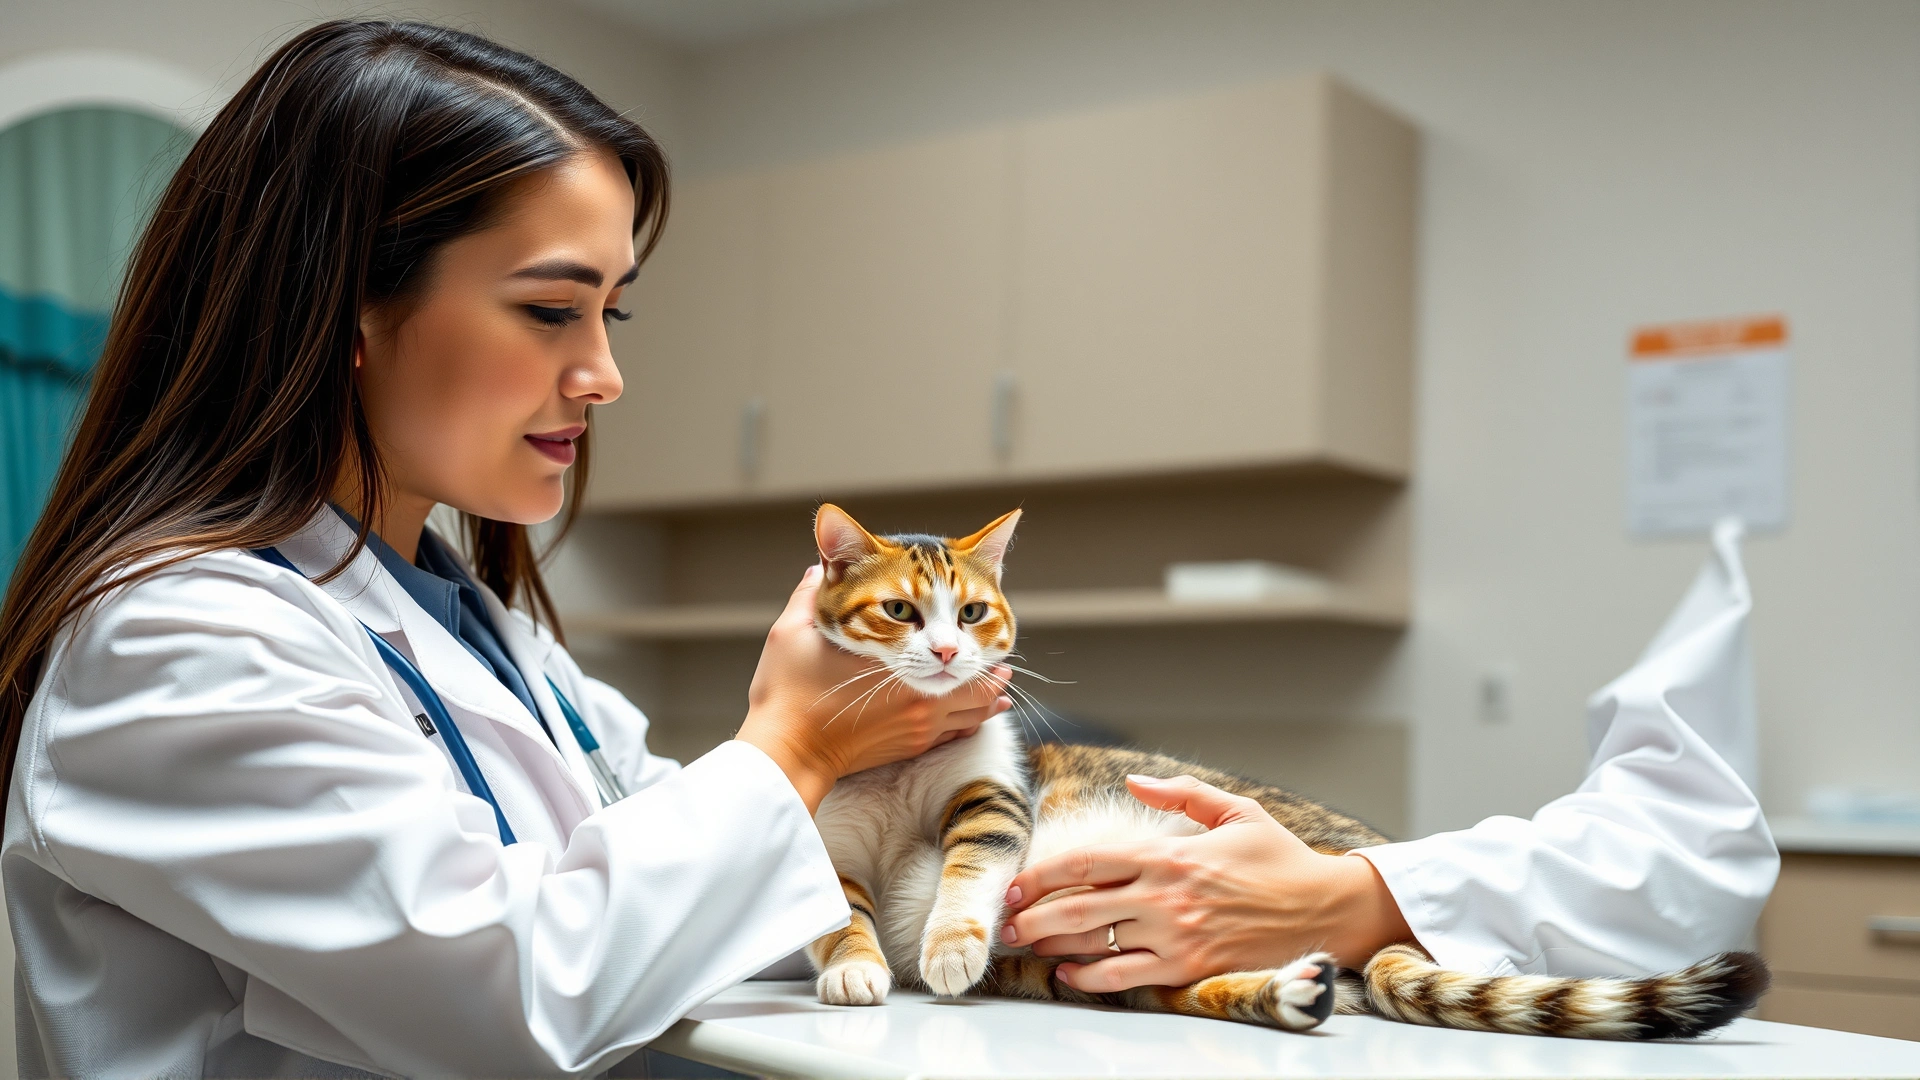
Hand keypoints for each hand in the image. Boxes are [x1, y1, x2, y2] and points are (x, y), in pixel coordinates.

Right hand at [736, 565, 1012, 812]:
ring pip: (972, 711)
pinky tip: (984, 715)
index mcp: (898, 665)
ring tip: (1002, 681)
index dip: (970, 632)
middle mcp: (918, 699)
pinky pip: (956, 733)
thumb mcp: (794, 633)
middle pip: (974, 683)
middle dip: (988, 668)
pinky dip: (974, 720)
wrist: (787, 754)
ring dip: (988, 695)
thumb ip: (810, 595)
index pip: (950, 647)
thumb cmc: (788, 695)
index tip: (979, 614)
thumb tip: (817, 568)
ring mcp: (917, 727)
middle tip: (1001, 656)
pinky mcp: (909, 748)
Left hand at [998, 774, 1411, 992]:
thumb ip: (1180, 793)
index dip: (1045, 873)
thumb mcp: (1235, 810)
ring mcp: (1176, 935)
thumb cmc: (1280, 859)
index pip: (1091, 860)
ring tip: (1025, 944)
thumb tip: (1134, 779)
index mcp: (1171, 852)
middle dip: (1035, 912)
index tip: (1017, 881)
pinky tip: (1071, 974)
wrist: (1326, 908)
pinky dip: (1094, 978)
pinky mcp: (1190, 968)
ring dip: (1055, 943)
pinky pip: (1129, 976)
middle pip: (1081, 904)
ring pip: (1098, 941)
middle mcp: (1166, 894)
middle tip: (1005, 918)